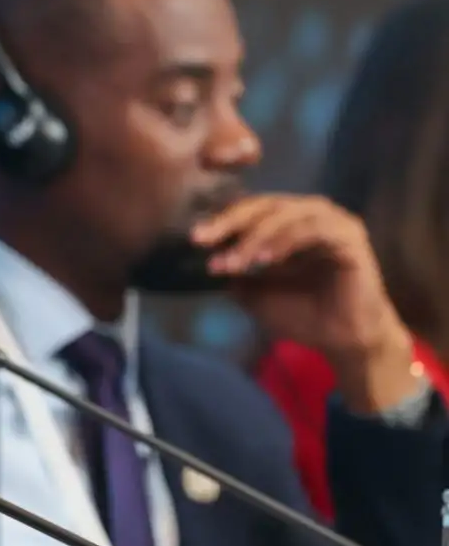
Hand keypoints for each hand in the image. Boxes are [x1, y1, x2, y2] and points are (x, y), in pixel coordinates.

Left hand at [193, 195, 419, 411]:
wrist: (343, 340)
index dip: (221, 222)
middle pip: (264, 205)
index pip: (249, 211)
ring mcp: (332, 222)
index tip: (194, 240)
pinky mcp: (349, 235)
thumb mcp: (256, 294)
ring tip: (235, 262)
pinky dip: (285, 240)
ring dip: (255, 237)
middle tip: (204, 240)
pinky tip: (265, 260)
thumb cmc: (303, 315)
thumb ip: (235, 272)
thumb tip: (207, 258)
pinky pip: (313, 229)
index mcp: (288, 224)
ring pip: (285, 214)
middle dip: (230, 222)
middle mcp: (311, 216)